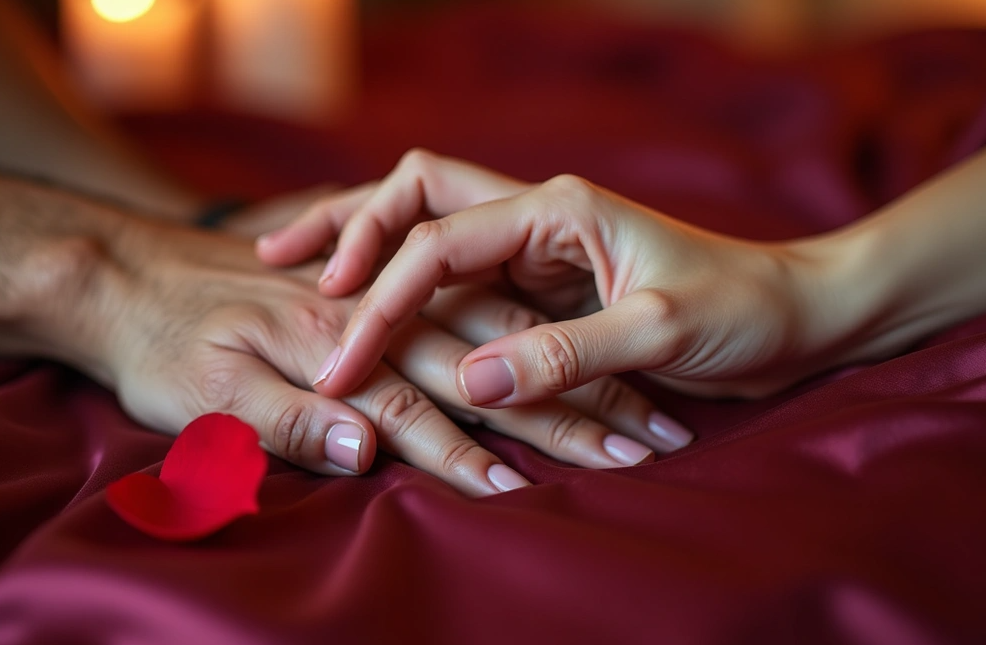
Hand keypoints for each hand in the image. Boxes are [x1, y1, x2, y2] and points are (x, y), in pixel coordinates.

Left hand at [50, 217, 664, 496]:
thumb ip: (286, 420)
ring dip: (571, 382)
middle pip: (493, 366)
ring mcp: (386, 308)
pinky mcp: (379, 305)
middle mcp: (376, 324)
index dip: (485, 453)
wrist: (120, 279)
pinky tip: (566, 372)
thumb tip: (370, 445)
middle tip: (644, 446)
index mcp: (339, 346)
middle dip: (570, 409)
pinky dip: (529, 349)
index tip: (541, 496)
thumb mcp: (204, 391)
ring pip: (501, 339)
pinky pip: (473, 318)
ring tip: (640, 414)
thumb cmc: (161, 343)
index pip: (432, 406)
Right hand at [258, 150, 852, 410]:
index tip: (340, 361)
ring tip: (295, 272)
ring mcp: (535, 250)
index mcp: (555, 210)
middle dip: (345, 230)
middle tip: (279, 266)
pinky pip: (457, 282)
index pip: (437, 241)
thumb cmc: (743, 311)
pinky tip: (375, 315)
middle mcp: (534, 217)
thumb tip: (469, 386)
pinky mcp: (541, 286)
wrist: (796, 315)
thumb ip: (567, 354)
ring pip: (427, 234)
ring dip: (367, 254)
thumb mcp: (661, 333)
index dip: (380, 299)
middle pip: (413, 198)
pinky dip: (409, 294)